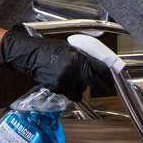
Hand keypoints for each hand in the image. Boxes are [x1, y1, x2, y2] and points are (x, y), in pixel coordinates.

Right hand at [0, 31, 114, 100]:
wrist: (31, 55)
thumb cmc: (49, 50)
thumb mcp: (70, 48)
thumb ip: (84, 57)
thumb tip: (98, 67)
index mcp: (78, 56)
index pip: (100, 69)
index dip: (108, 77)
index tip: (111, 82)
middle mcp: (73, 68)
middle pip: (94, 83)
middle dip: (100, 87)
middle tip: (103, 89)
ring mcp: (65, 79)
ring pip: (81, 90)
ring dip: (81, 87)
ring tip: (72, 78)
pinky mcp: (57, 87)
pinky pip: (70, 94)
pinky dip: (70, 91)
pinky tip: (64, 82)